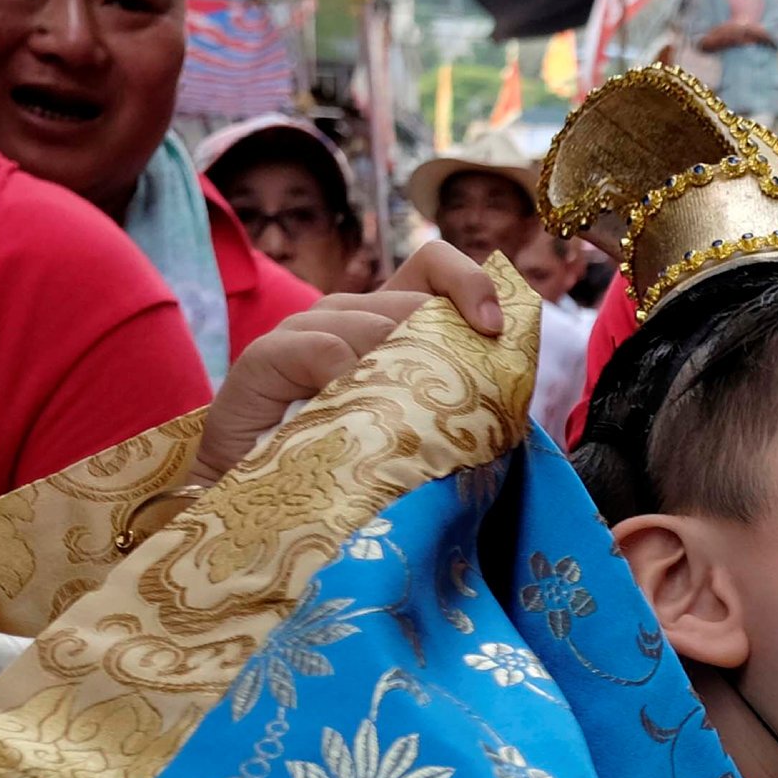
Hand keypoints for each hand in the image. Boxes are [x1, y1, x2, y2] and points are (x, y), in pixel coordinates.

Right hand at [188, 243, 512, 480]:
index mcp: (385, 320)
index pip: (432, 267)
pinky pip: (319, 348)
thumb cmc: (354, 469)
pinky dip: (346, 373)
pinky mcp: (263, 358)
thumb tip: (514, 378)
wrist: (270, 510)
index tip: (494, 330)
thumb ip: (458, 391)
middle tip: (451, 401)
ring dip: (398, 371)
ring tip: (402, 420)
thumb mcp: (419, 424)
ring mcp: (303, 331)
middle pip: (410, 299)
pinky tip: (355, 408)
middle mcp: (345, 314)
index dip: (469, 282)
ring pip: (370, 323)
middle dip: (443, 346)